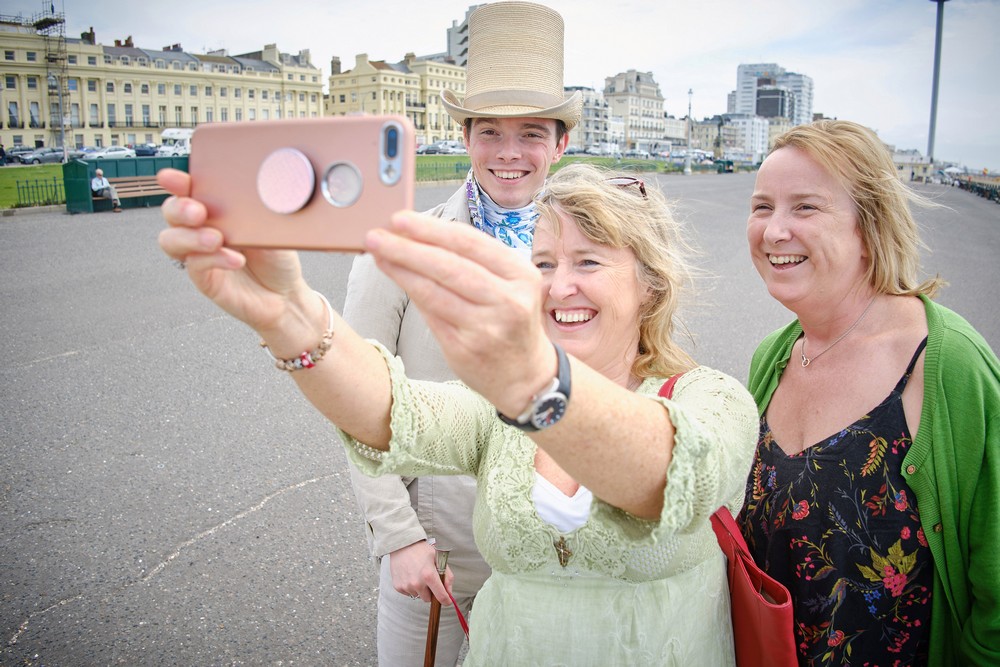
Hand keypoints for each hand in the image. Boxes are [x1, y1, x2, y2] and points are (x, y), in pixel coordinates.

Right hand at [156, 168, 319, 346]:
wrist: (287, 295)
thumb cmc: (278, 258)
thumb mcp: (273, 228)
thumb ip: (257, 211)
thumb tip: (256, 191)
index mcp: (217, 209)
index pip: (190, 190)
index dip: (177, 182)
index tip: (172, 178)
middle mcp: (203, 228)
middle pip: (172, 213)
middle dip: (179, 208)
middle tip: (198, 211)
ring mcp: (200, 254)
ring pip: (172, 240)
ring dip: (190, 236)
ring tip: (216, 239)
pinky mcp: (205, 278)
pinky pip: (196, 265)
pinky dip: (214, 259)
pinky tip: (235, 259)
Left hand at [365, 211, 553, 415]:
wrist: (526, 376)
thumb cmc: (510, 320)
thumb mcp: (510, 285)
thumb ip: (475, 262)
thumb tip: (421, 235)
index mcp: (521, 275)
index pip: (470, 244)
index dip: (432, 229)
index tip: (401, 219)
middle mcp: (508, 301)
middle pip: (449, 266)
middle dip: (408, 247)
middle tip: (376, 235)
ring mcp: (486, 327)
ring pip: (434, 291)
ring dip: (401, 269)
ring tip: (377, 253)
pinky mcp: (464, 349)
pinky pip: (430, 314)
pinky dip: (410, 292)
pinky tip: (395, 277)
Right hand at [388, 541, 453, 604]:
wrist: (403, 545)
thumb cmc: (422, 551)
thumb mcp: (438, 560)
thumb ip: (447, 577)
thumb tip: (449, 593)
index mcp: (429, 575)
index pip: (441, 596)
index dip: (446, 600)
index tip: (447, 601)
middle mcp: (417, 583)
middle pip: (428, 599)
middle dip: (430, 592)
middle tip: (428, 579)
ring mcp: (406, 586)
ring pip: (417, 596)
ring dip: (419, 589)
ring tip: (417, 574)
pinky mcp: (398, 587)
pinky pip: (408, 593)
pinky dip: (410, 587)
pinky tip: (410, 575)